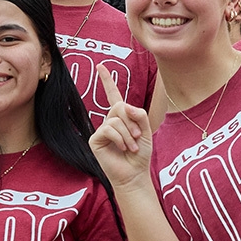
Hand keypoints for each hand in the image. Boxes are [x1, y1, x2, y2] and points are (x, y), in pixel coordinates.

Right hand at [88, 66, 152, 188]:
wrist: (135, 174)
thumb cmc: (141, 154)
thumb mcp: (145, 131)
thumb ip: (139, 115)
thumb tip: (125, 106)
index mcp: (121, 117)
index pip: (113, 95)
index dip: (107, 81)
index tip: (100, 66)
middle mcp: (109, 121)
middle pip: (120, 106)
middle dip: (132, 121)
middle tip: (137, 137)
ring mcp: (101, 130)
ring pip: (116, 119)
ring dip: (128, 134)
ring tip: (131, 147)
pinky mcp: (95, 140)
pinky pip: (109, 129)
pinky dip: (120, 138)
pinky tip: (124, 148)